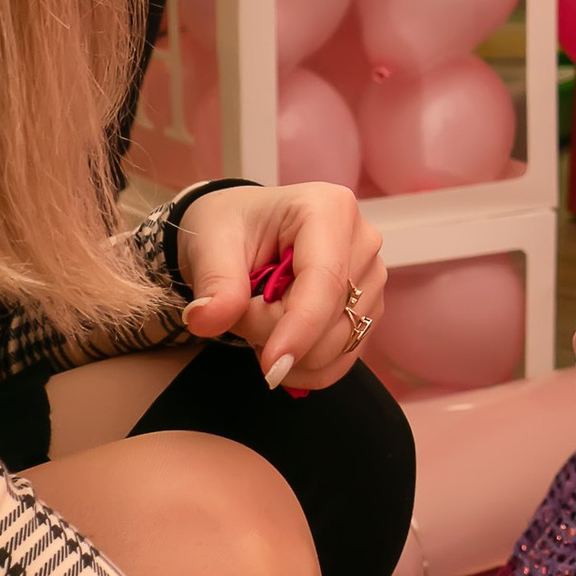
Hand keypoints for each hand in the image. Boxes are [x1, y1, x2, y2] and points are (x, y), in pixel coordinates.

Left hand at [175, 181, 381, 394]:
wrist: (240, 230)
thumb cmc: (231, 227)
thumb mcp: (211, 244)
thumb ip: (215, 284)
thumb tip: (205, 321)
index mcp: (328, 209)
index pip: (326, 279)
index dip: (301, 328)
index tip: (271, 366)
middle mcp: (361, 241)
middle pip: (331, 317)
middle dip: (275, 333)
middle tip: (239, 311)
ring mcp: (370, 276)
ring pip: (338, 345)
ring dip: (289, 350)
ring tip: (260, 315)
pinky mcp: (368, 307)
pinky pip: (342, 359)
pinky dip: (305, 366)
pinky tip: (280, 342)